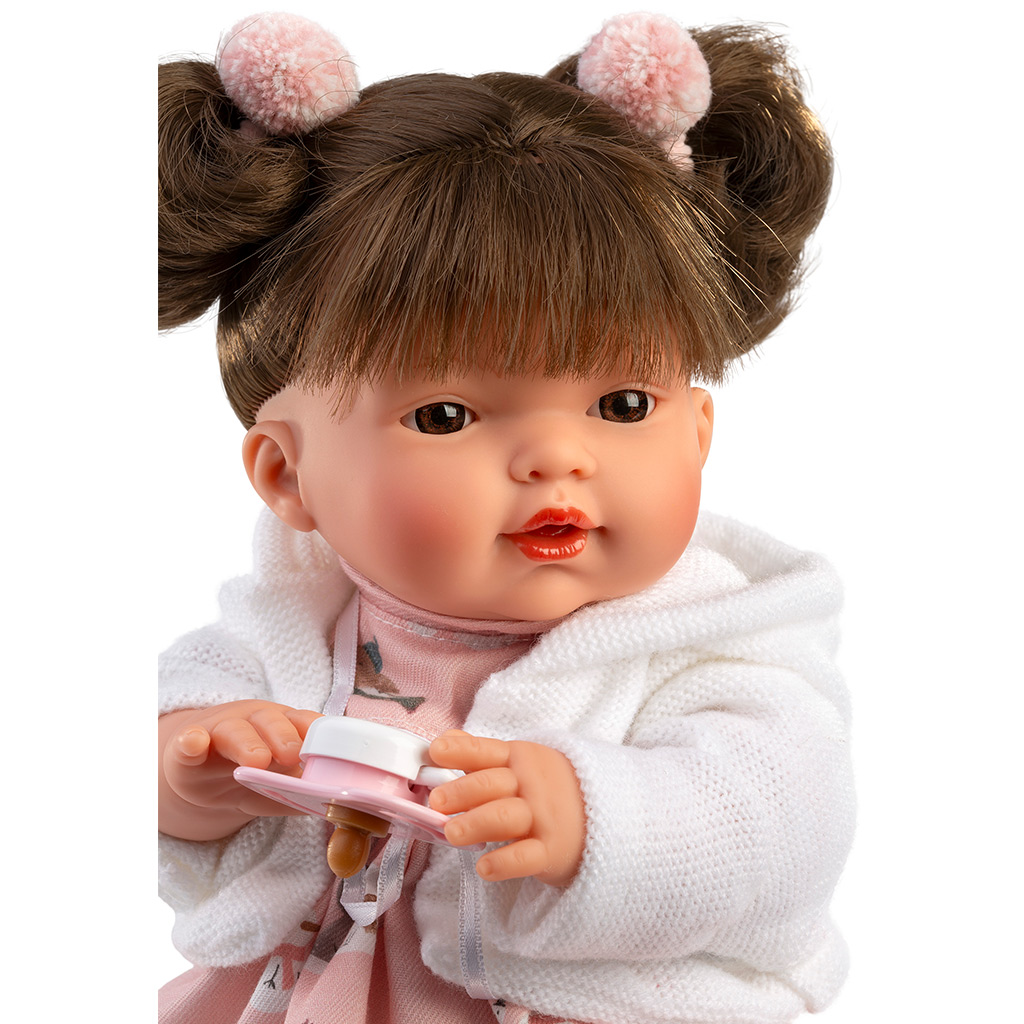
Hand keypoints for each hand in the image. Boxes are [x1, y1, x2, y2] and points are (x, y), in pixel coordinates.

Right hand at [159, 700, 321, 839]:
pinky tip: (194, 743)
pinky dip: (191, 742)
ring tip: (257, 760)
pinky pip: (187, 742)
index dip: (316, 732)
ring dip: (247, 743)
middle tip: (293, 756)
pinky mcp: (187, 751)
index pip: (305, 722)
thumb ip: (310, 795)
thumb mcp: (284, 783)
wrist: (205, 776)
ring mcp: (221, 733)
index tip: (328, 745)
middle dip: (285, 736)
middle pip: (271, 722)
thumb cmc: (256, 775)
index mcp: (286, 727)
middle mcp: (256, 723)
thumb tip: (345, 812)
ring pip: (234, 731)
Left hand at [428, 729, 585, 886]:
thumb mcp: (519, 761)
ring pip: (506, 817)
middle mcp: (530, 785)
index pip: (486, 751)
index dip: (461, 750)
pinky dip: (505, 863)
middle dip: (463, 791)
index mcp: (519, 758)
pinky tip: (484, 868)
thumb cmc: (546, 786)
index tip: (436, 752)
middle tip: (437, 801)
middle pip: (493, 784)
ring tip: (452, 832)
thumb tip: (444, 741)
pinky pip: (527, 857)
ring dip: (477, 823)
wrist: (604, 812)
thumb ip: (480, 754)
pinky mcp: (551, 851)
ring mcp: (542, 818)